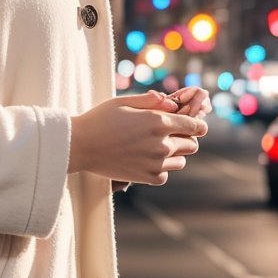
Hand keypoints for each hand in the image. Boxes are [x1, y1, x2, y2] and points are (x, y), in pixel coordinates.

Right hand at [69, 89, 208, 185]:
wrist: (81, 145)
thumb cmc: (100, 119)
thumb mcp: (125, 101)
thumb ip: (152, 101)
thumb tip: (172, 104)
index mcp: (158, 122)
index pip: (195, 126)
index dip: (196, 124)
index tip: (191, 125)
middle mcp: (161, 143)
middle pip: (192, 145)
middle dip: (185, 138)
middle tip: (168, 135)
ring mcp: (155, 162)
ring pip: (181, 161)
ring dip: (174, 154)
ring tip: (154, 148)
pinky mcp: (147, 177)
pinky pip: (165, 174)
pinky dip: (160, 169)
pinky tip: (146, 160)